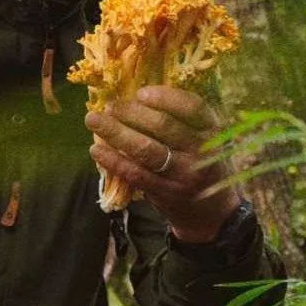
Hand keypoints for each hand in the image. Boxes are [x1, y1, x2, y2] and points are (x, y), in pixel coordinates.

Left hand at [85, 85, 239, 242]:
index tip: (140, 93)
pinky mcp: (165, 192)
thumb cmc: (200, 163)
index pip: (192, 107)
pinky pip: (135, 174)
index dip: (165, 97)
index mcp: (211, 130)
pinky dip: (114, 161)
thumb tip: (135, 97)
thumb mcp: (202, 138)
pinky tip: (97, 150)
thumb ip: (180, 120)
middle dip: (131, 112)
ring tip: (93, 120)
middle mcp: (200, 151)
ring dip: (116, 132)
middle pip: (164, 126)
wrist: (212, 212)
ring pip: (146, 149)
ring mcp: (182, 174)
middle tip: (109, 105)